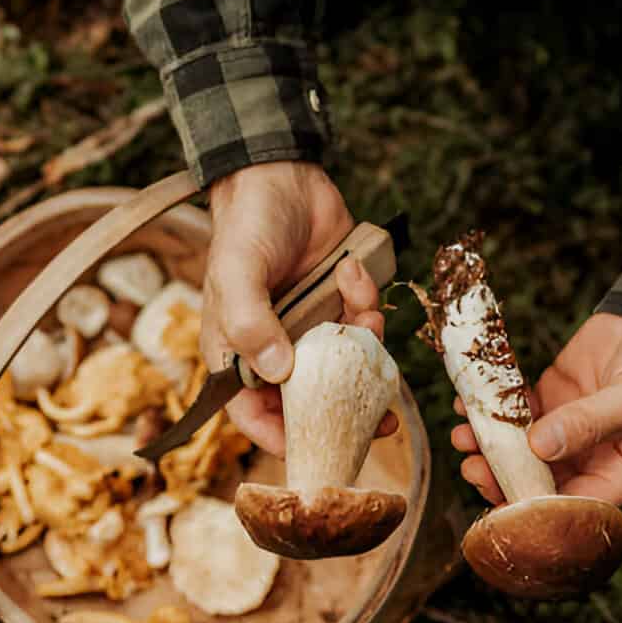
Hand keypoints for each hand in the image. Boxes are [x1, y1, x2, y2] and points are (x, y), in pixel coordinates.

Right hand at [200, 160, 394, 454]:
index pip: (253, 413)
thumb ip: (250, 322)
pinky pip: (364, 325)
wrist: (281, 173)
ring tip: (365, 316)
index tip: (318, 449)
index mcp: (238, 351)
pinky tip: (353, 272)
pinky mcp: (341, 305)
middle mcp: (275, 347)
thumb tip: (277, 372)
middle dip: (347, 409)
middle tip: (384, 421)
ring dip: (365, 348)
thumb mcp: (237, 272)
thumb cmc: (245, 224)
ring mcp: (311, 329)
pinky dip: (368, 303)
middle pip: (310, 400)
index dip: (281, 438)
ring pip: (347, 365)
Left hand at [452, 313, 621, 504]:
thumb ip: (591, 423)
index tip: (503, 496)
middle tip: (473, 466)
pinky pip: (515, 412)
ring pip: (519, 449)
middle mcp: (589, 459)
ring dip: (488, 445)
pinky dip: (492, 409)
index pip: (573, 505)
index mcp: (621, 474)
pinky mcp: (550, 399)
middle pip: (537, 481)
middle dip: (501, 477)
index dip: (535, 507)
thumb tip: (541, 446)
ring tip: (463, 435)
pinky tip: (469, 403)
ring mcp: (565, 429)